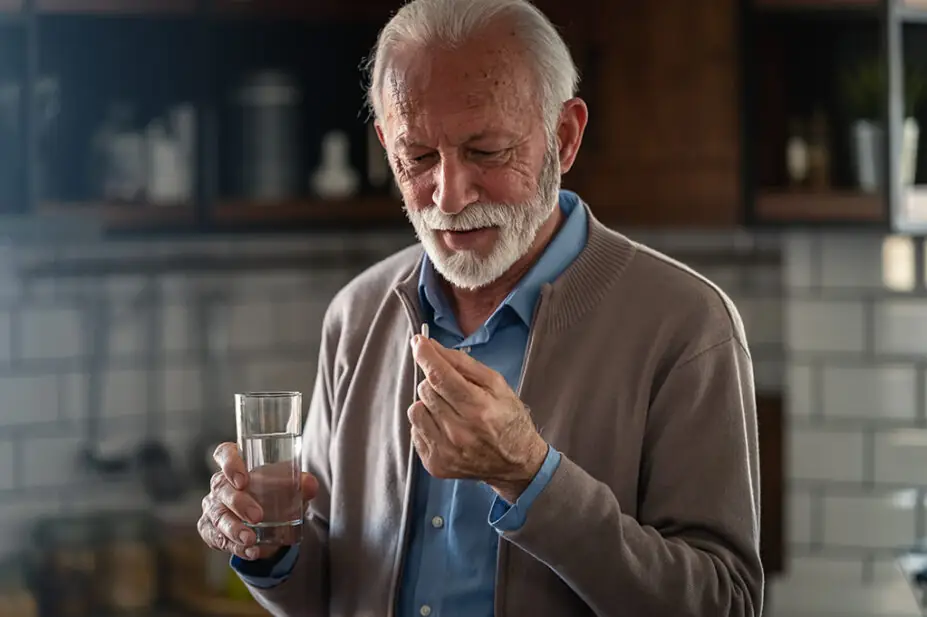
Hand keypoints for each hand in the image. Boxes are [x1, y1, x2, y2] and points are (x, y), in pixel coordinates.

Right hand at [198, 442, 318, 560]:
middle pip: (221, 487)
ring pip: (217, 516)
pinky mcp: (211, 529)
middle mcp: (221, 483)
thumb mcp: (291, 485)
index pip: (224, 453)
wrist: (271, 518)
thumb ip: (302, 483)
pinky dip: (234, 546)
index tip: (242, 480)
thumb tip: (310, 485)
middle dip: (238, 503)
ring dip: (233, 529)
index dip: (229, 463)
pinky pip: (216, 538)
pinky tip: (250, 551)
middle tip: (257, 516)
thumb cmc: (276, 491)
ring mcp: (213, 506)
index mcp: (237, 463)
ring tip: (251, 540)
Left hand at [408, 335, 547, 501]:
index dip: (425, 355)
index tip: (418, 342)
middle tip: (453, 390)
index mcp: (478, 408)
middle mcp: (460, 432)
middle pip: (426, 390)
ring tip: (449, 411)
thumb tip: (432, 346)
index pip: (439, 376)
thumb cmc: (509, 419)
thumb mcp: (497, 384)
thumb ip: (463, 363)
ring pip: (415, 410)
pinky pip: (415, 431)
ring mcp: (445, 451)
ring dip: (428, 404)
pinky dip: (427, 424)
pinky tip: (446, 428)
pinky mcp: (435, 464)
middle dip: (435, 382)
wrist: (516, 464)